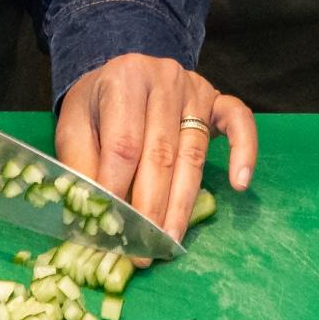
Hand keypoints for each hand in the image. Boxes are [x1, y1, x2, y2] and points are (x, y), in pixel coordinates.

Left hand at [55, 55, 259, 247]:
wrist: (124, 71)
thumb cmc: (98, 105)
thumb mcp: (74, 124)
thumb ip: (81, 163)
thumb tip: (92, 212)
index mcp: (124, 79)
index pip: (124, 144)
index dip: (117, 187)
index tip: (113, 226)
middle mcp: (164, 78)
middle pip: (161, 153)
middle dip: (151, 206)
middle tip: (143, 248)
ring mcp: (195, 88)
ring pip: (193, 152)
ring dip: (183, 202)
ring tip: (171, 240)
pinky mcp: (217, 98)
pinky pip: (239, 122)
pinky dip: (245, 152)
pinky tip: (240, 184)